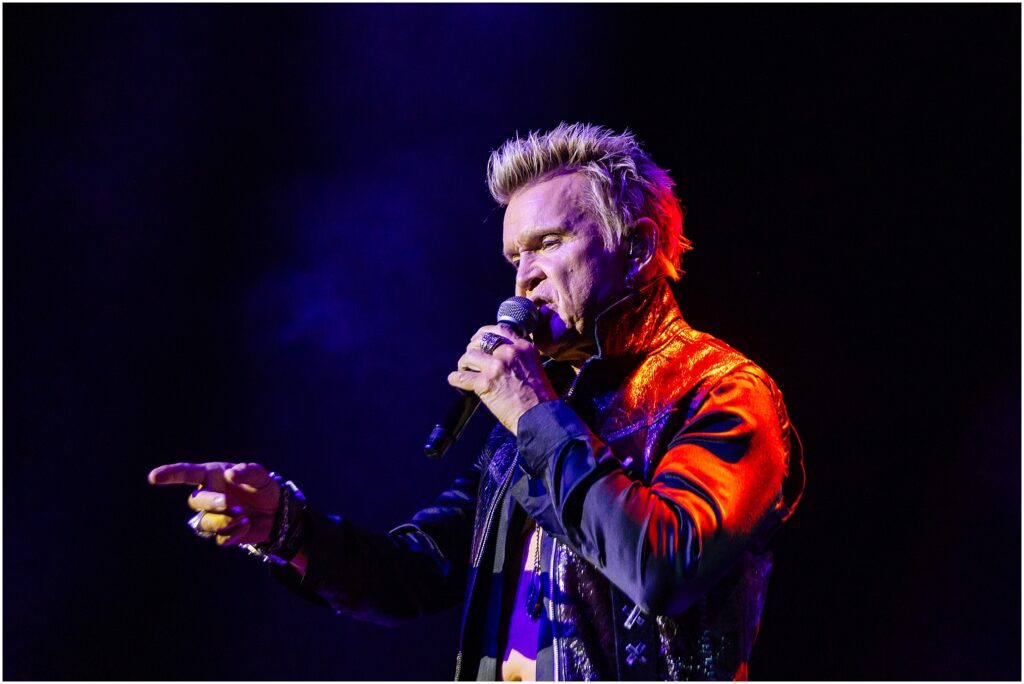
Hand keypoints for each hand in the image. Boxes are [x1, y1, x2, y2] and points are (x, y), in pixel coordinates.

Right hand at [148, 461, 279, 546]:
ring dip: (223, 521)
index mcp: (213, 475)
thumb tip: (231, 474)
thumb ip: (248, 472)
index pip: (187, 473)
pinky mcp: (221, 533)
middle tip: (231, 504)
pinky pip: (218, 539)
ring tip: (243, 516)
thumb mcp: (261, 476)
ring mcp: (212, 516)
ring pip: (204, 523)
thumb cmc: (264, 487)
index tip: (153, 477)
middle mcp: (208, 495)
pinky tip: (246, 526)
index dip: (170, 474)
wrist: (277, 511)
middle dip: (212, 503)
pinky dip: (233, 534)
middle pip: (195, 501)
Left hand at [447, 324, 557, 433]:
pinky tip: (455, 380)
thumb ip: (518, 358)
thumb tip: (500, 358)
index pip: (500, 329)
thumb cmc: (541, 398)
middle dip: (472, 348)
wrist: (541, 417)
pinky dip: (456, 378)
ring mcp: (497, 366)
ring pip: (469, 356)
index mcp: (523, 347)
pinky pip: (462, 377)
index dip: (484, 333)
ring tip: (464, 370)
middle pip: (482, 340)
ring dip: (464, 363)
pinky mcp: (486, 383)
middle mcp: (509, 352)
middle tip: (469, 357)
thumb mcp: (534, 367)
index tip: (477, 338)